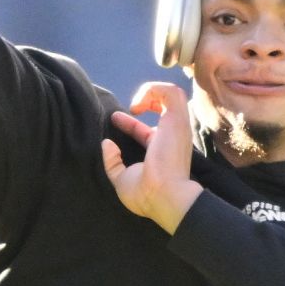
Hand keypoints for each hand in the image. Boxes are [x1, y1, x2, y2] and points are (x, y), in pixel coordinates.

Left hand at [102, 81, 203, 232]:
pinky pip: (170, 91)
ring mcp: (176, 125)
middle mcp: (170, 137)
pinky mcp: (177, 118)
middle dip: (147, 100)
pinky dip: (153, 90)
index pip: (145, 131)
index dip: (130, 124)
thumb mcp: (122, 179)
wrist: (164, 196)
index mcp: (160, 152)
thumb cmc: (145, 193)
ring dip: (152, 92)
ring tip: (136, 104)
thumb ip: (112, 162)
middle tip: (131, 107)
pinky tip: (138, 105)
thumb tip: (107, 144)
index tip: (115, 119)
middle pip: (163, 108)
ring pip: (172, 94)